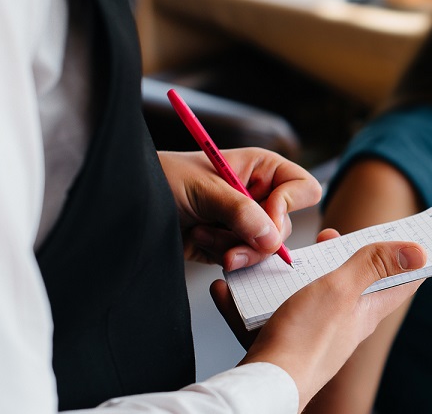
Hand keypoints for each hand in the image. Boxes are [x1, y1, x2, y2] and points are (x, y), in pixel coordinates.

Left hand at [157, 148, 321, 270]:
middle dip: (254, 238)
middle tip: (229, 245)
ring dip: (231, 247)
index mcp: (261, 169)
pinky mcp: (229, 245)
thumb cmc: (163, 179)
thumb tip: (273, 240)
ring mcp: (244, 223)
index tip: (264, 219)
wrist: (129, 206)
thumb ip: (240, 212)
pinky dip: (220, 256)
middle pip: (285, 227)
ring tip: (201, 234)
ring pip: (264, 249)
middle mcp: (259, 196)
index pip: (302, 188)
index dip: (288, 205)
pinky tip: (198, 241)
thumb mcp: (203, 189)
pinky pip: (243, 261)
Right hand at [211, 229, 426, 410]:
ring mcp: (311, 334)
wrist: (264, 385)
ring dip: (291, 275)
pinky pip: (263, 315)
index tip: (416, 239)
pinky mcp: (280, 342)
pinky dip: (247, 301)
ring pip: (304, 296)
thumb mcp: (342, 291)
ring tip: (275, 258)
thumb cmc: (305, 340)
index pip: (400, 283)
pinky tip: (229, 290)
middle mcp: (342, 323)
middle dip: (341, 256)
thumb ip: (373, 266)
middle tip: (330, 236)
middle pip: (350, 284)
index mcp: (365, 310)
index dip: (409, 259)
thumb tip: (419, 252)